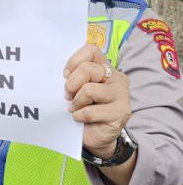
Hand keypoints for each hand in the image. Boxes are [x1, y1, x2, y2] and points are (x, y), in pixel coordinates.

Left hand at [64, 44, 131, 158]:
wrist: (93, 135)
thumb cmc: (83, 107)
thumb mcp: (76, 88)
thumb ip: (73, 76)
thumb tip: (63, 73)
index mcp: (105, 67)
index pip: (91, 50)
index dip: (73, 61)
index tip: (65, 75)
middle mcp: (116, 78)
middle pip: (87, 69)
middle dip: (71, 84)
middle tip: (68, 96)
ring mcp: (121, 95)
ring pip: (88, 90)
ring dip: (76, 102)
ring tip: (75, 108)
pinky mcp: (121, 112)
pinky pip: (90, 111)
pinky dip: (79, 116)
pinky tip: (80, 118)